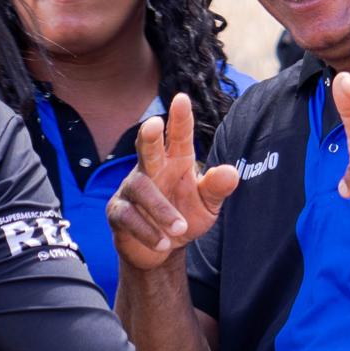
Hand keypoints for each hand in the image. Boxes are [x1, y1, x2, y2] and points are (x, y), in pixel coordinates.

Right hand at [107, 93, 239, 270]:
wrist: (162, 251)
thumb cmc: (185, 217)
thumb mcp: (207, 206)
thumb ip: (216, 188)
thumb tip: (231, 172)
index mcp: (176, 161)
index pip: (178, 136)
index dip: (179, 118)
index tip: (181, 99)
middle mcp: (151, 168)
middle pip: (147, 147)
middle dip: (150, 135)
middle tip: (154, 124)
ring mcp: (131, 188)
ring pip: (141, 189)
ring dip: (161, 210)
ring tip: (180, 229)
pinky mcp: (118, 211)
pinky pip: (128, 216)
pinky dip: (148, 231)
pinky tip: (164, 243)